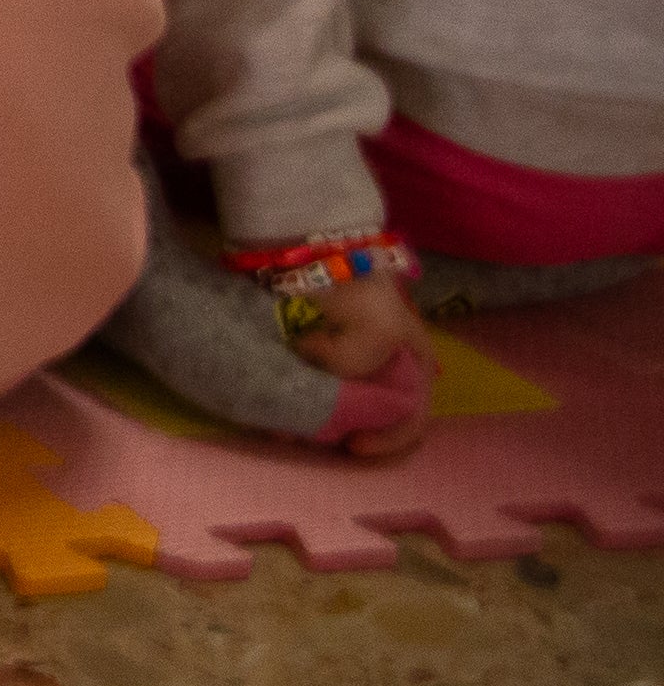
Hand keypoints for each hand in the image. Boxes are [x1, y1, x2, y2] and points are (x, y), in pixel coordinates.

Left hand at [282, 270, 435, 455]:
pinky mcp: (317, 351)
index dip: (389, 439)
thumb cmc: (359, 284)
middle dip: (341, 431)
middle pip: (371, 416)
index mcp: (415, 364)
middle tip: (308, 438)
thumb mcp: (377, 327)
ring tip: (283, 427)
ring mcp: (351, 360)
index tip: (353, 446)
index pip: (413, 417)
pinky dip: (292, 398)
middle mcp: (388, 367)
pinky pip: (307, 384)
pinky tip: (270, 404)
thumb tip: (314, 370)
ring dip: (312, 420)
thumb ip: (355, 362)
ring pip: (336, 404)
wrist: (318, 239)